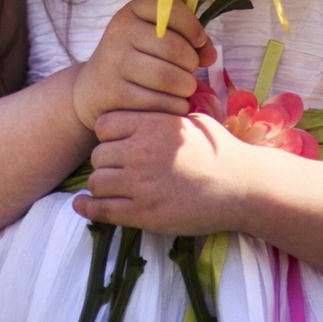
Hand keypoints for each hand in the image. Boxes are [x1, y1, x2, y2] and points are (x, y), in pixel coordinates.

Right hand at [71, 0, 216, 130]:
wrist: (93, 89)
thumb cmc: (136, 60)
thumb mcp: (156, 39)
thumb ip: (189, 40)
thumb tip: (210, 56)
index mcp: (133, 11)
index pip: (172, 9)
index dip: (193, 27)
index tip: (197, 42)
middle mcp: (120, 32)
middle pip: (175, 48)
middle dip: (191, 64)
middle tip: (189, 72)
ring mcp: (114, 62)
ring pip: (168, 78)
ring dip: (186, 87)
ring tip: (183, 88)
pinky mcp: (114, 93)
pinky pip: (160, 102)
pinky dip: (175, 106)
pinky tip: (172, 104)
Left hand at [72, 109, 247, 234]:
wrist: (240, 186)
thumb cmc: (219, 151)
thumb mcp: (190, 120)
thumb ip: (161, 116)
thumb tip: (146, 107)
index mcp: (152, 125)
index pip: (104, 125)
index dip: (108, 134)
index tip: (117, 142)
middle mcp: (141, 152)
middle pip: (98, 155)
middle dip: (105, 161)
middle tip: (118, 168)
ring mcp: (140, 184)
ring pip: (96, 181)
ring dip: (101, 185)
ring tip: (111, 187)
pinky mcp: (143, 214)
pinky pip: (102, 210)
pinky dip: (88, 208)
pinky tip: (83, 205)